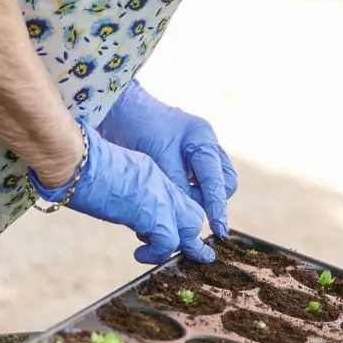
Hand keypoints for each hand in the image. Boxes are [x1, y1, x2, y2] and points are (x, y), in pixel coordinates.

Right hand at [29, 119, 214, 263]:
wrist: (78, 160)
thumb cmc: (81, 164)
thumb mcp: (110, 175)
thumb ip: (122, 188)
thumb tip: (116, 201)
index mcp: (151, 173)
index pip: (178, 199)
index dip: (178, 219)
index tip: (173, 233)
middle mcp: (161, 184)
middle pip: (193, 213)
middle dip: (188, 236)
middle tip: (176, 251)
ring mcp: (161, 198)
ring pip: (191, 227)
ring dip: (175, 246)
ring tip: (152, 253)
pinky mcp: (153, 213)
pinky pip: (169, 242)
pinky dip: (158, 254)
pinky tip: (140, 255)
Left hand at [97, 80, 237, 237]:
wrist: (119, 111)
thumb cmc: (137, 125)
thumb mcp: (157, 156)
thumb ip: (175, 183)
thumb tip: (186, 212)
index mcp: (202, 140)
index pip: (218, 179)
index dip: (218, 206)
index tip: (218, 230)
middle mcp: (205, 149)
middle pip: (222, 186)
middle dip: (207, 203)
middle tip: (183, 212)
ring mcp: (196, 158)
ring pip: (208, 190)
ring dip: (192, 204)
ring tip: (168, 210)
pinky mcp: (183, 166)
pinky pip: (192, 189)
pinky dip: (180, 200)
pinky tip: (162, 203)